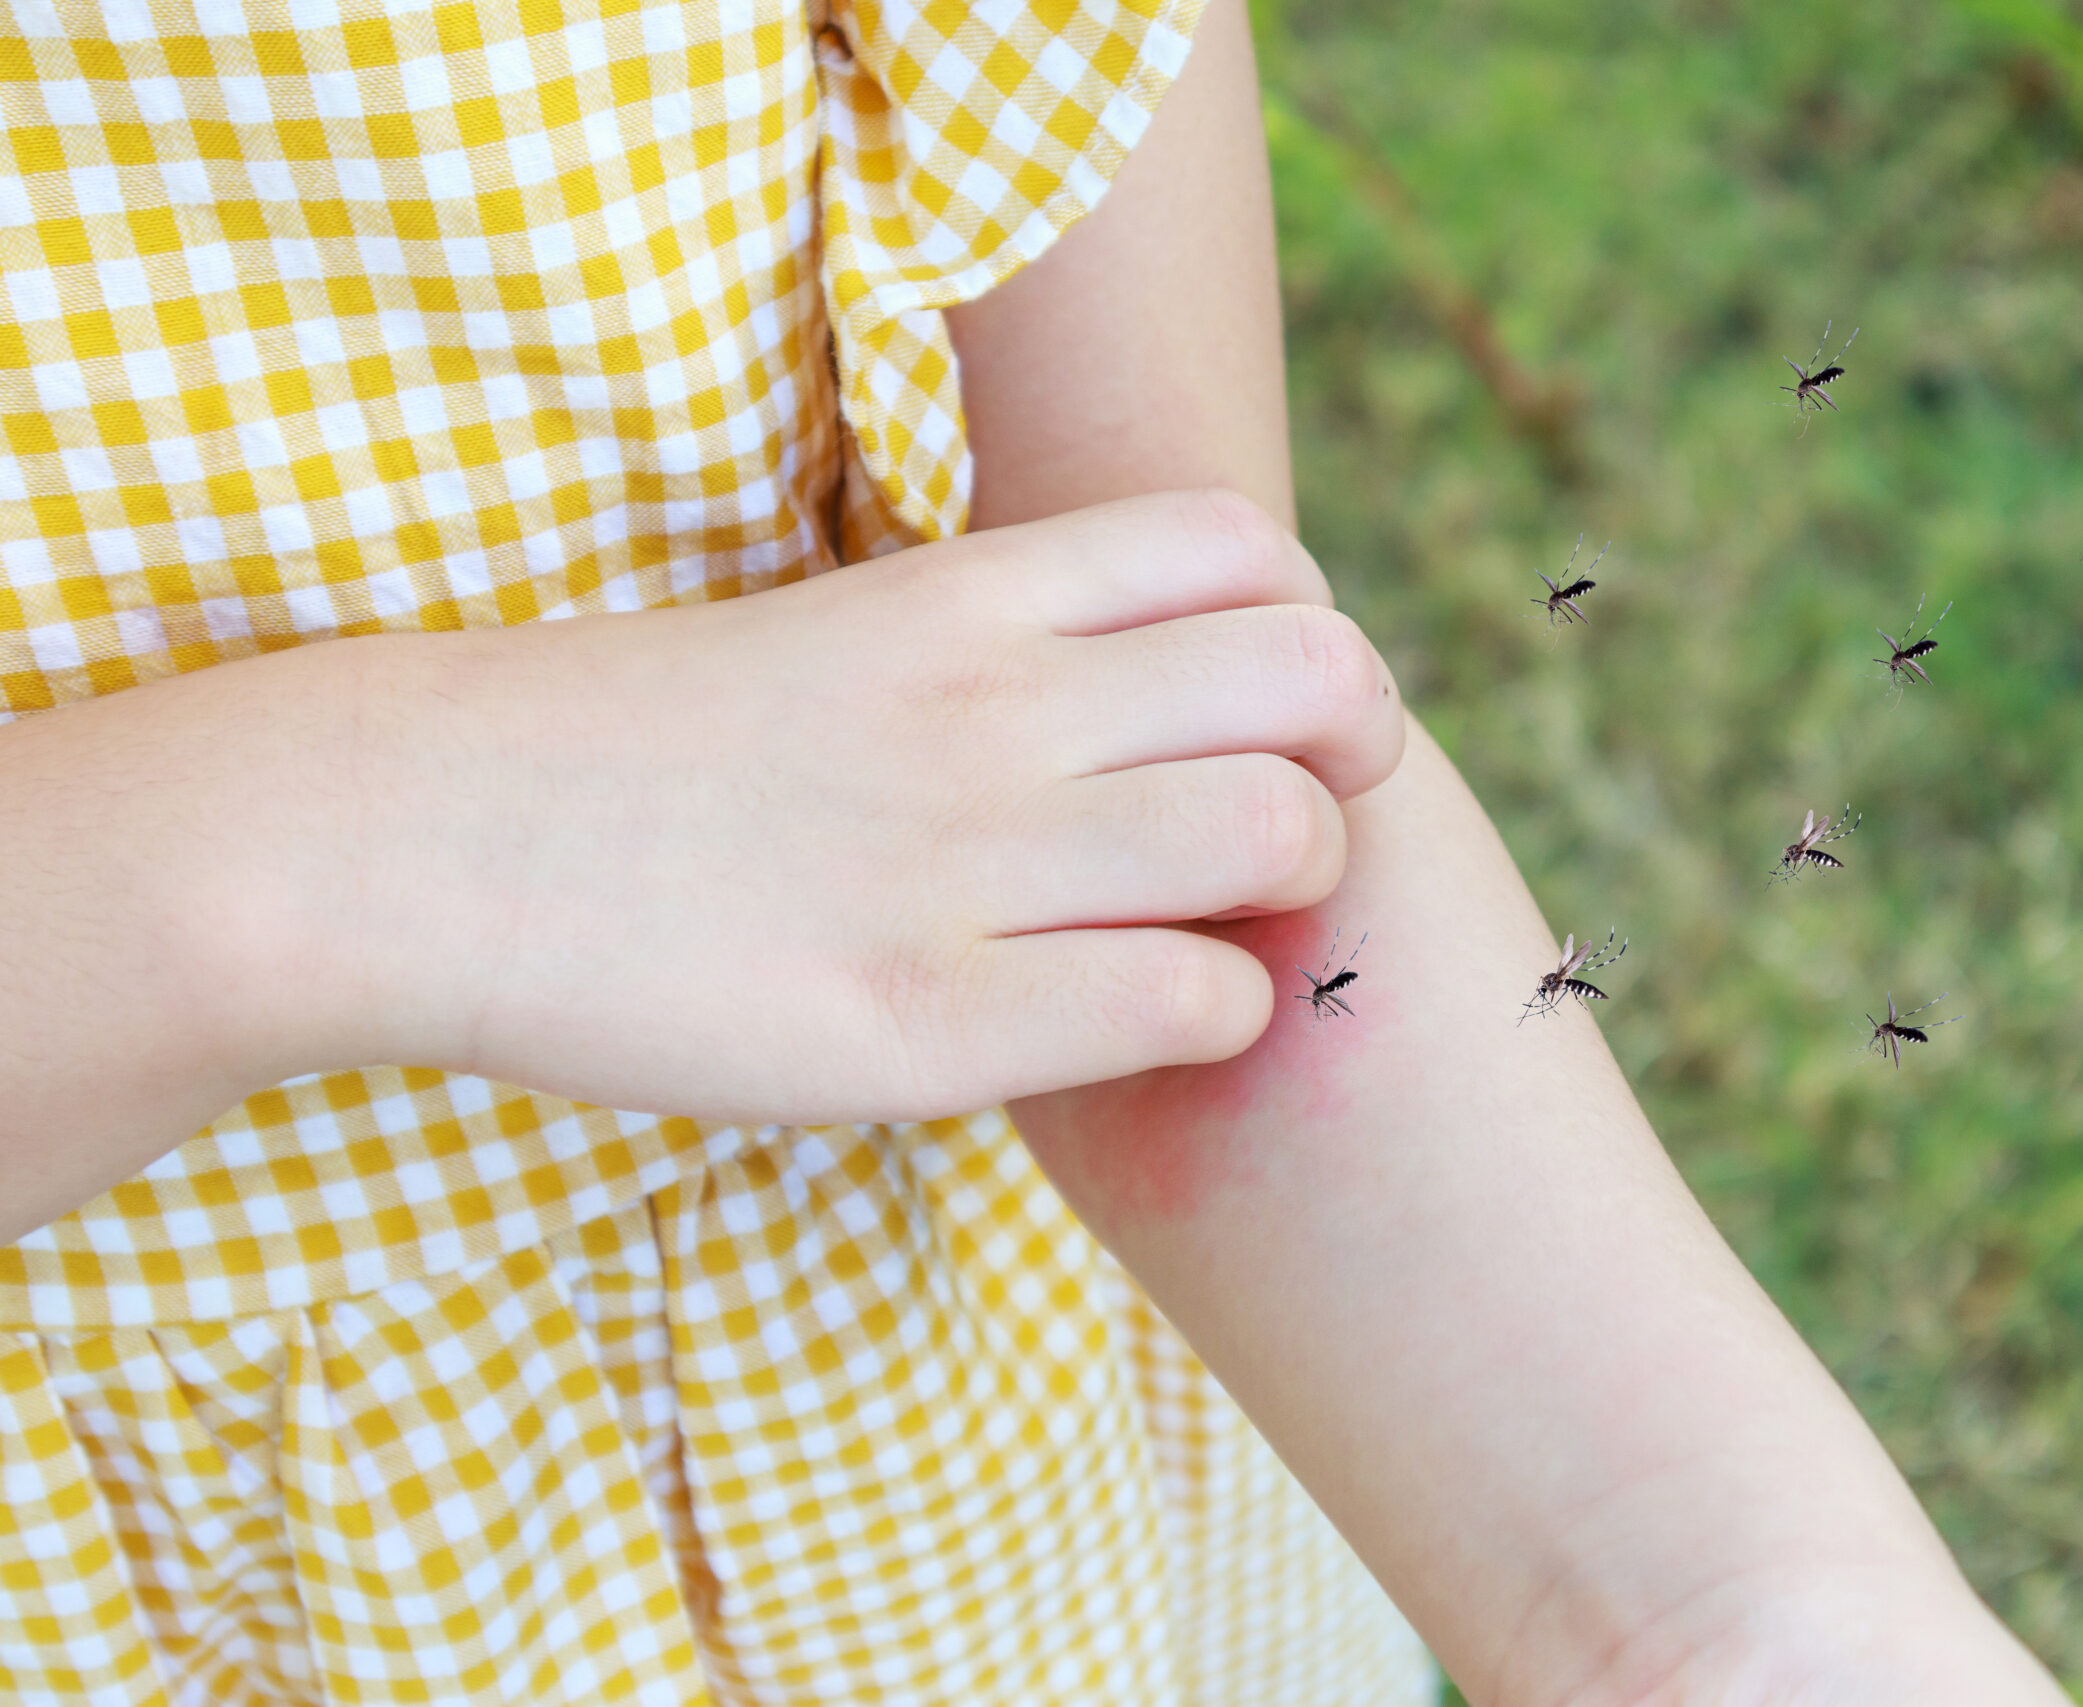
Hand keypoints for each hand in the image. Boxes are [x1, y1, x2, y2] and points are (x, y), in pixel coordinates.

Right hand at [331, 488, 1403, 1124]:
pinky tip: (1143, 1017)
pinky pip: (1182, 1005)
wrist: (417, 838)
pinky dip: (1212, 1015)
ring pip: (1277, 840)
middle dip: (1352, 756)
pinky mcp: (924, 1022)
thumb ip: (992, 644)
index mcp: (964, 594)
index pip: (1250, 552)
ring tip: (1218, 925)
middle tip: (1293, 820)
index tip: (1262, 708)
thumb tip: (1149, 688)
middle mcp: (990, 706)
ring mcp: (963, 861)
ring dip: (1292, 892)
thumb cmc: (629, 741)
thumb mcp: (833, 631)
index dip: (1308, 630)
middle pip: (1314, 683)